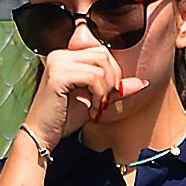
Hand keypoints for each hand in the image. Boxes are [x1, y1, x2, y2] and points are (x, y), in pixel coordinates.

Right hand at [26, 30, 122, 146]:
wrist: (42, 134)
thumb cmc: (64, 118)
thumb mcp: (96, 99)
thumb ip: (116, 88)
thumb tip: (143, 82)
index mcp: (66, 56)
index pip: (101, 51)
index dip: (113, 72)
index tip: (108, 95)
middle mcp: (59, 55)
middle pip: (103, 54)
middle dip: (112, 79)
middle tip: (105, 102)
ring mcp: (57, 63)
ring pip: (100, 65)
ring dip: (106, 90)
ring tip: (98, 106)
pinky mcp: (58, 76)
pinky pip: (93, 77)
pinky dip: (99, 94)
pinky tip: (92, 108)